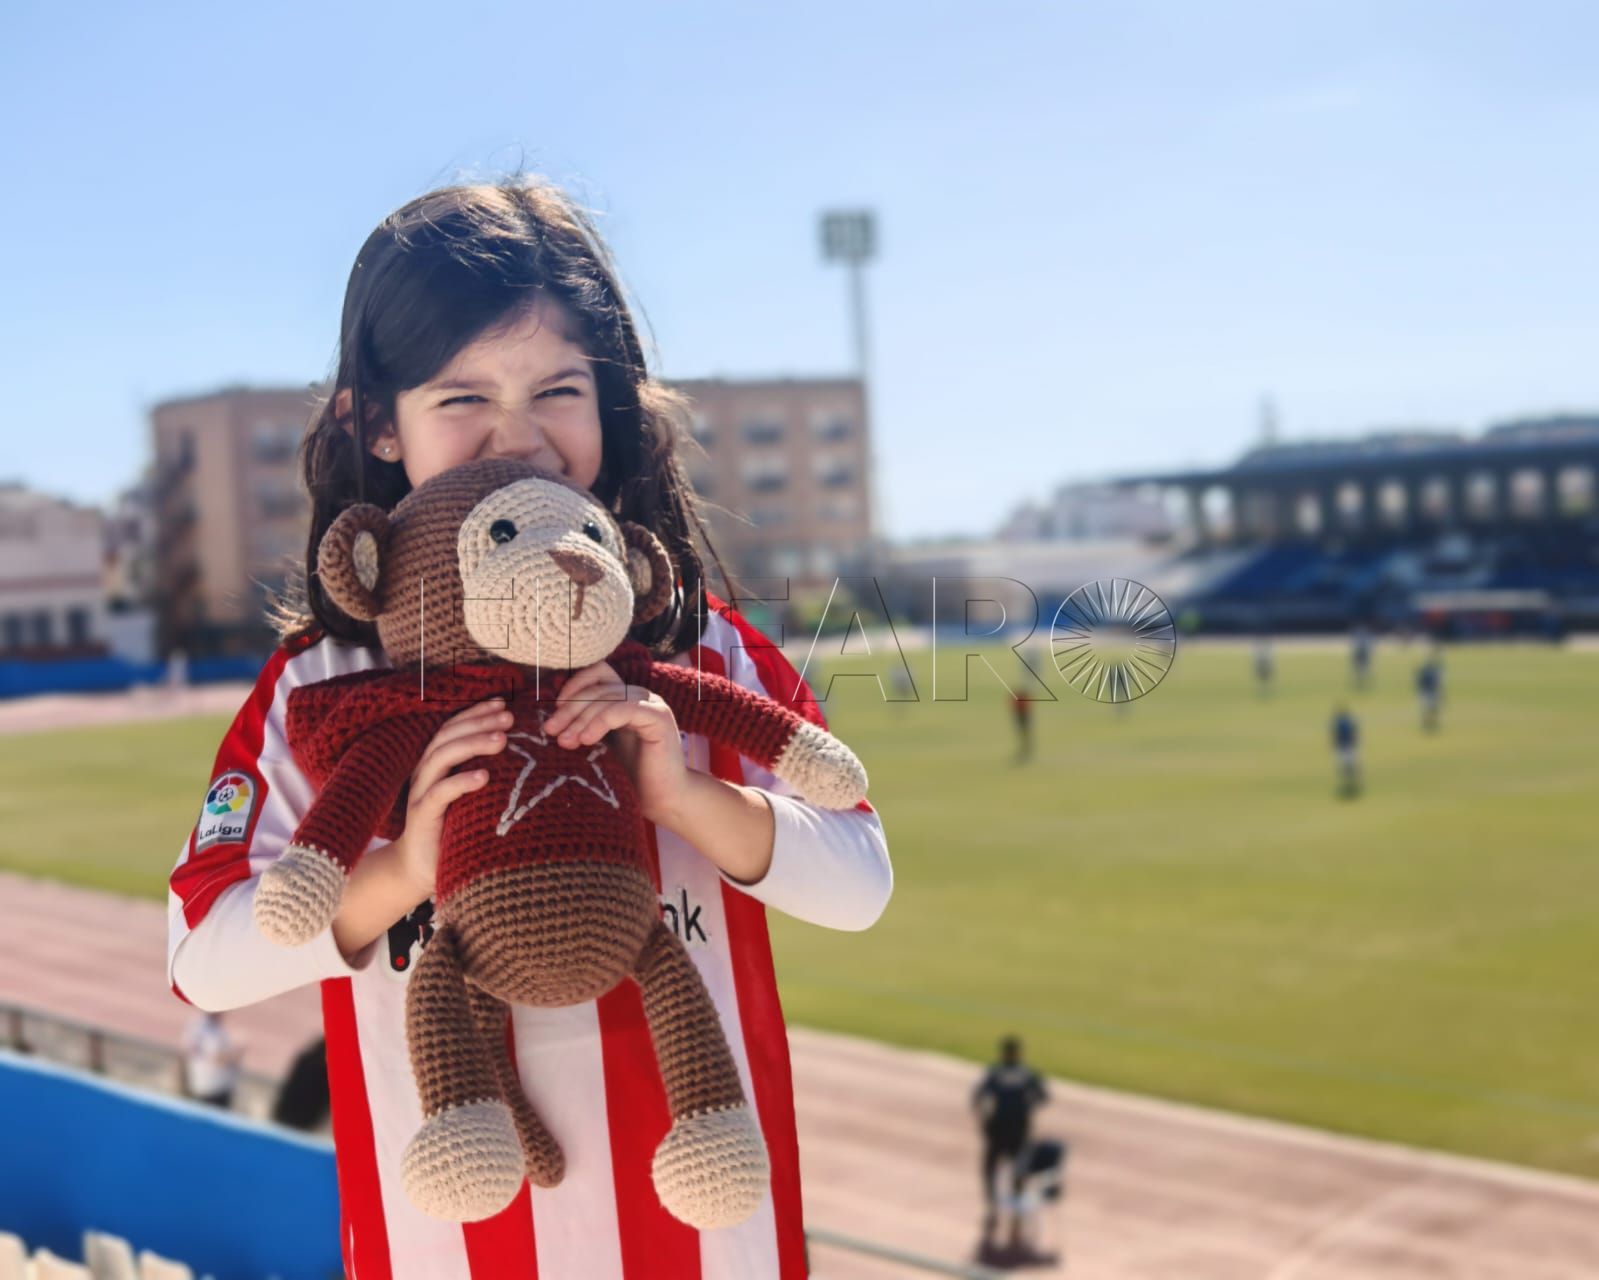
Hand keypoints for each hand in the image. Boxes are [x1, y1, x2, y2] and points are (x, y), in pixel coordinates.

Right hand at [392, 696, 512, 896]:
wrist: (421, 867)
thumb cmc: (454, 827)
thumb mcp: (472, 795)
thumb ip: (487, 772)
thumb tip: (525, 753)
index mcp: (436, 762)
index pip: (454, 727)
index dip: (476, 712)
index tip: (503, 702)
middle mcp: (426, 771)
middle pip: (448, 735)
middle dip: (479, 722)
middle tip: (509, 717)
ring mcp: (422, 792)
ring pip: (443, 757)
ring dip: (473, 744)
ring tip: (502, 739)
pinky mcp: (423, 815)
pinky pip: (441, 792)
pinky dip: (462, 781)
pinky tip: (484, 776)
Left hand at [543, 661, 689, 825]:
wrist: (663, 800)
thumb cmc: (631, 777)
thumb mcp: (602, 745)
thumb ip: (586, 726)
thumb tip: (552, 718)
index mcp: (627, 699)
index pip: (598, 673)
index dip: (574, 685)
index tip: (554, 710)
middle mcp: (641, 697)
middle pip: (598, 688)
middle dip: (570, 708)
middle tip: (551, 730)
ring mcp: (653, 705)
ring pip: (608, 697)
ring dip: (581, 718)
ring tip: (565, 741)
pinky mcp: (659, 718)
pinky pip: (624, 709)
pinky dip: (600, 722)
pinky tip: (586, 740)